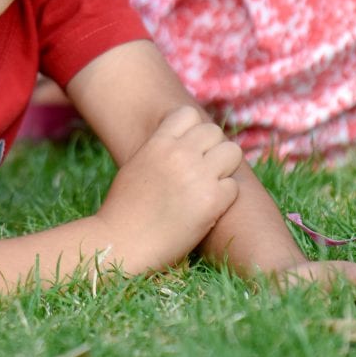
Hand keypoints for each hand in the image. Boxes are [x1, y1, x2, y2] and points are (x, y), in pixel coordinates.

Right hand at [97, 106, 242, 271]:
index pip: (189, 114)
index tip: (189, 149)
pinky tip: (209, 208)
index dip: (193, 131)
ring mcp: (198, 176)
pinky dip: (225, 196)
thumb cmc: (124, 209)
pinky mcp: (212, 202)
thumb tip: (179, 141)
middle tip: (203, 171)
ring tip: (210, 186)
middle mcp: (180, 154)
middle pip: (215, 132)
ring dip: (225, 168)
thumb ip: (159, 149)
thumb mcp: (136, 165)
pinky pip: (234, 186)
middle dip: (212, 149)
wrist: (122, 243)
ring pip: (233, 152)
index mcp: (157, 143)